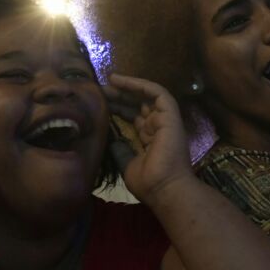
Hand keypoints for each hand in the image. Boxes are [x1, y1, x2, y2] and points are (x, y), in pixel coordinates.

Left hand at [104, 74, 192, 204]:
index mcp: (150, 140)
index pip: (134, 118)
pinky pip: (157, 92)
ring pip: (147, 96)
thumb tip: (113, 141)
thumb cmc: (149, 183)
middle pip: (138, 105)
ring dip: (127, 88)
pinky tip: (120, 80)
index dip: (118, 109)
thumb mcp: (127, 165)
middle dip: (119, 96)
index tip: (99, 102)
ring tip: (108, 82)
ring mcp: (166, 121)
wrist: (165, 189)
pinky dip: (140, 84)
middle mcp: (158, 128)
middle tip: (99, 89)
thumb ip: (121, 151)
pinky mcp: (170, 115)